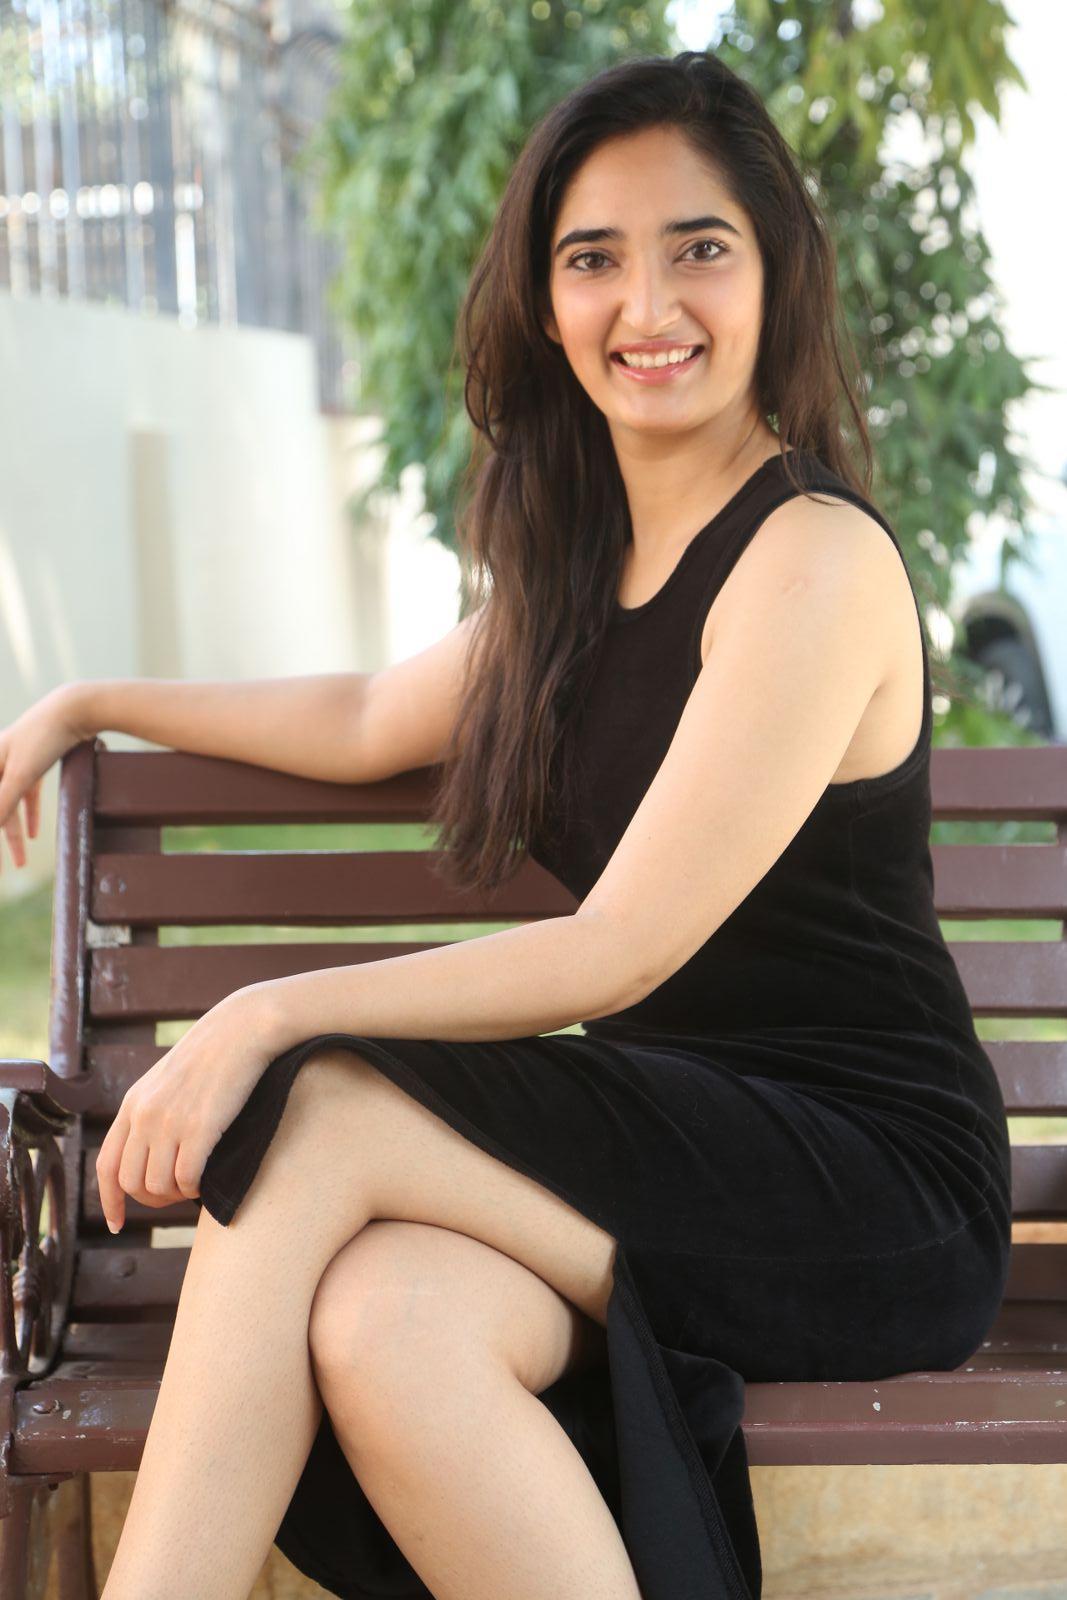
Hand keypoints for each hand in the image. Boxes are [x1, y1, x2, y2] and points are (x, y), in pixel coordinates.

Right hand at [0, 684, 93, 871]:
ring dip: (14, 833)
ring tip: (20, 861)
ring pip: (10, 804)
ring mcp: (14, 762)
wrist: (75, 709)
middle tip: (8, 870)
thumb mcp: (20, 774)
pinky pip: (27, 795)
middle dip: (2, 837)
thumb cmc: (43, 738)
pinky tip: (35, 834)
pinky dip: (30, 814)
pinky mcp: (34, 762)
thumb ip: (2, 802)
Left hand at [95, 984, 284, 1233]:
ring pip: (157, 1186)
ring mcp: (170, 1121)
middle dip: (150, 1200)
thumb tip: (152, 1155)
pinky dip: (194, 1189)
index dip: (109, 1201)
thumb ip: (152, 1111)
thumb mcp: (168, 1080)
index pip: (106, 1165)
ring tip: (193, 1184)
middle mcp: (144, 1115)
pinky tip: (205, 1180)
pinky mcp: (200, 1127)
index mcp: (133, 1104)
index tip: (117, 1223)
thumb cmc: (215, 1054)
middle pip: (131, 1183)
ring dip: (175, 1195)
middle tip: (175, 1195)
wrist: (243, 1028)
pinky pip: (186, 1179)